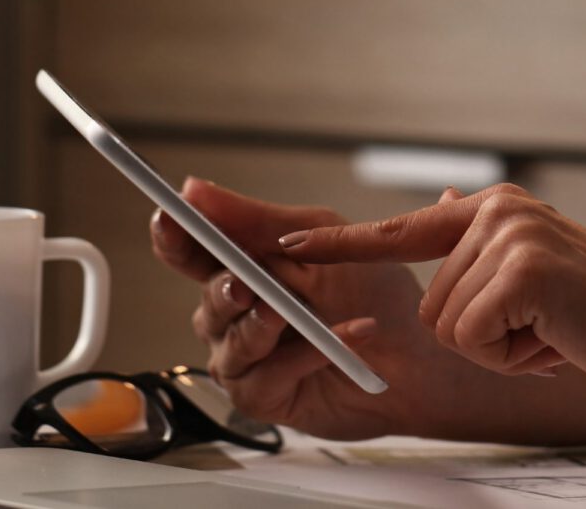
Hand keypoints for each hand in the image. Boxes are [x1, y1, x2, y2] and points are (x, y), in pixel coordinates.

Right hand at [150, 178, 431, 439]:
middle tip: (246, 285)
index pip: (191, 252)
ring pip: (228, 343)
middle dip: (226, 290)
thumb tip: (192, 190)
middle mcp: (236, 315)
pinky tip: (334, 345)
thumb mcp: (319, 241)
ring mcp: (246, 358)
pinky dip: (299, 357)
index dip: (172, 237)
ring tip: (290, 315)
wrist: (417, 357)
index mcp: (246, 269)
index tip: (168, 219)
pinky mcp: (263, 396)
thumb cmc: (374, 295)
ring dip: (260, 327)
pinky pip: (261, 376)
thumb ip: (255, 221)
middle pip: (207, 300)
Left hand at [152, 180, 585, 443]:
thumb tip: (438, 204)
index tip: (278, 245)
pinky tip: (555, 338)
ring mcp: (508, 235)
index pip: (398, 228)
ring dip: (499, 347)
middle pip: (429, 302)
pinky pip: (471, 337)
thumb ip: (480, 246)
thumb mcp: (535, 271)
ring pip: (446, 324)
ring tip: (551, 330)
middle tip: (542, 329)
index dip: (336, 245)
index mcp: (494, 211)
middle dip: (480, 335)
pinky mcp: (521, 269)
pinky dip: (511, 356)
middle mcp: (496, 212)